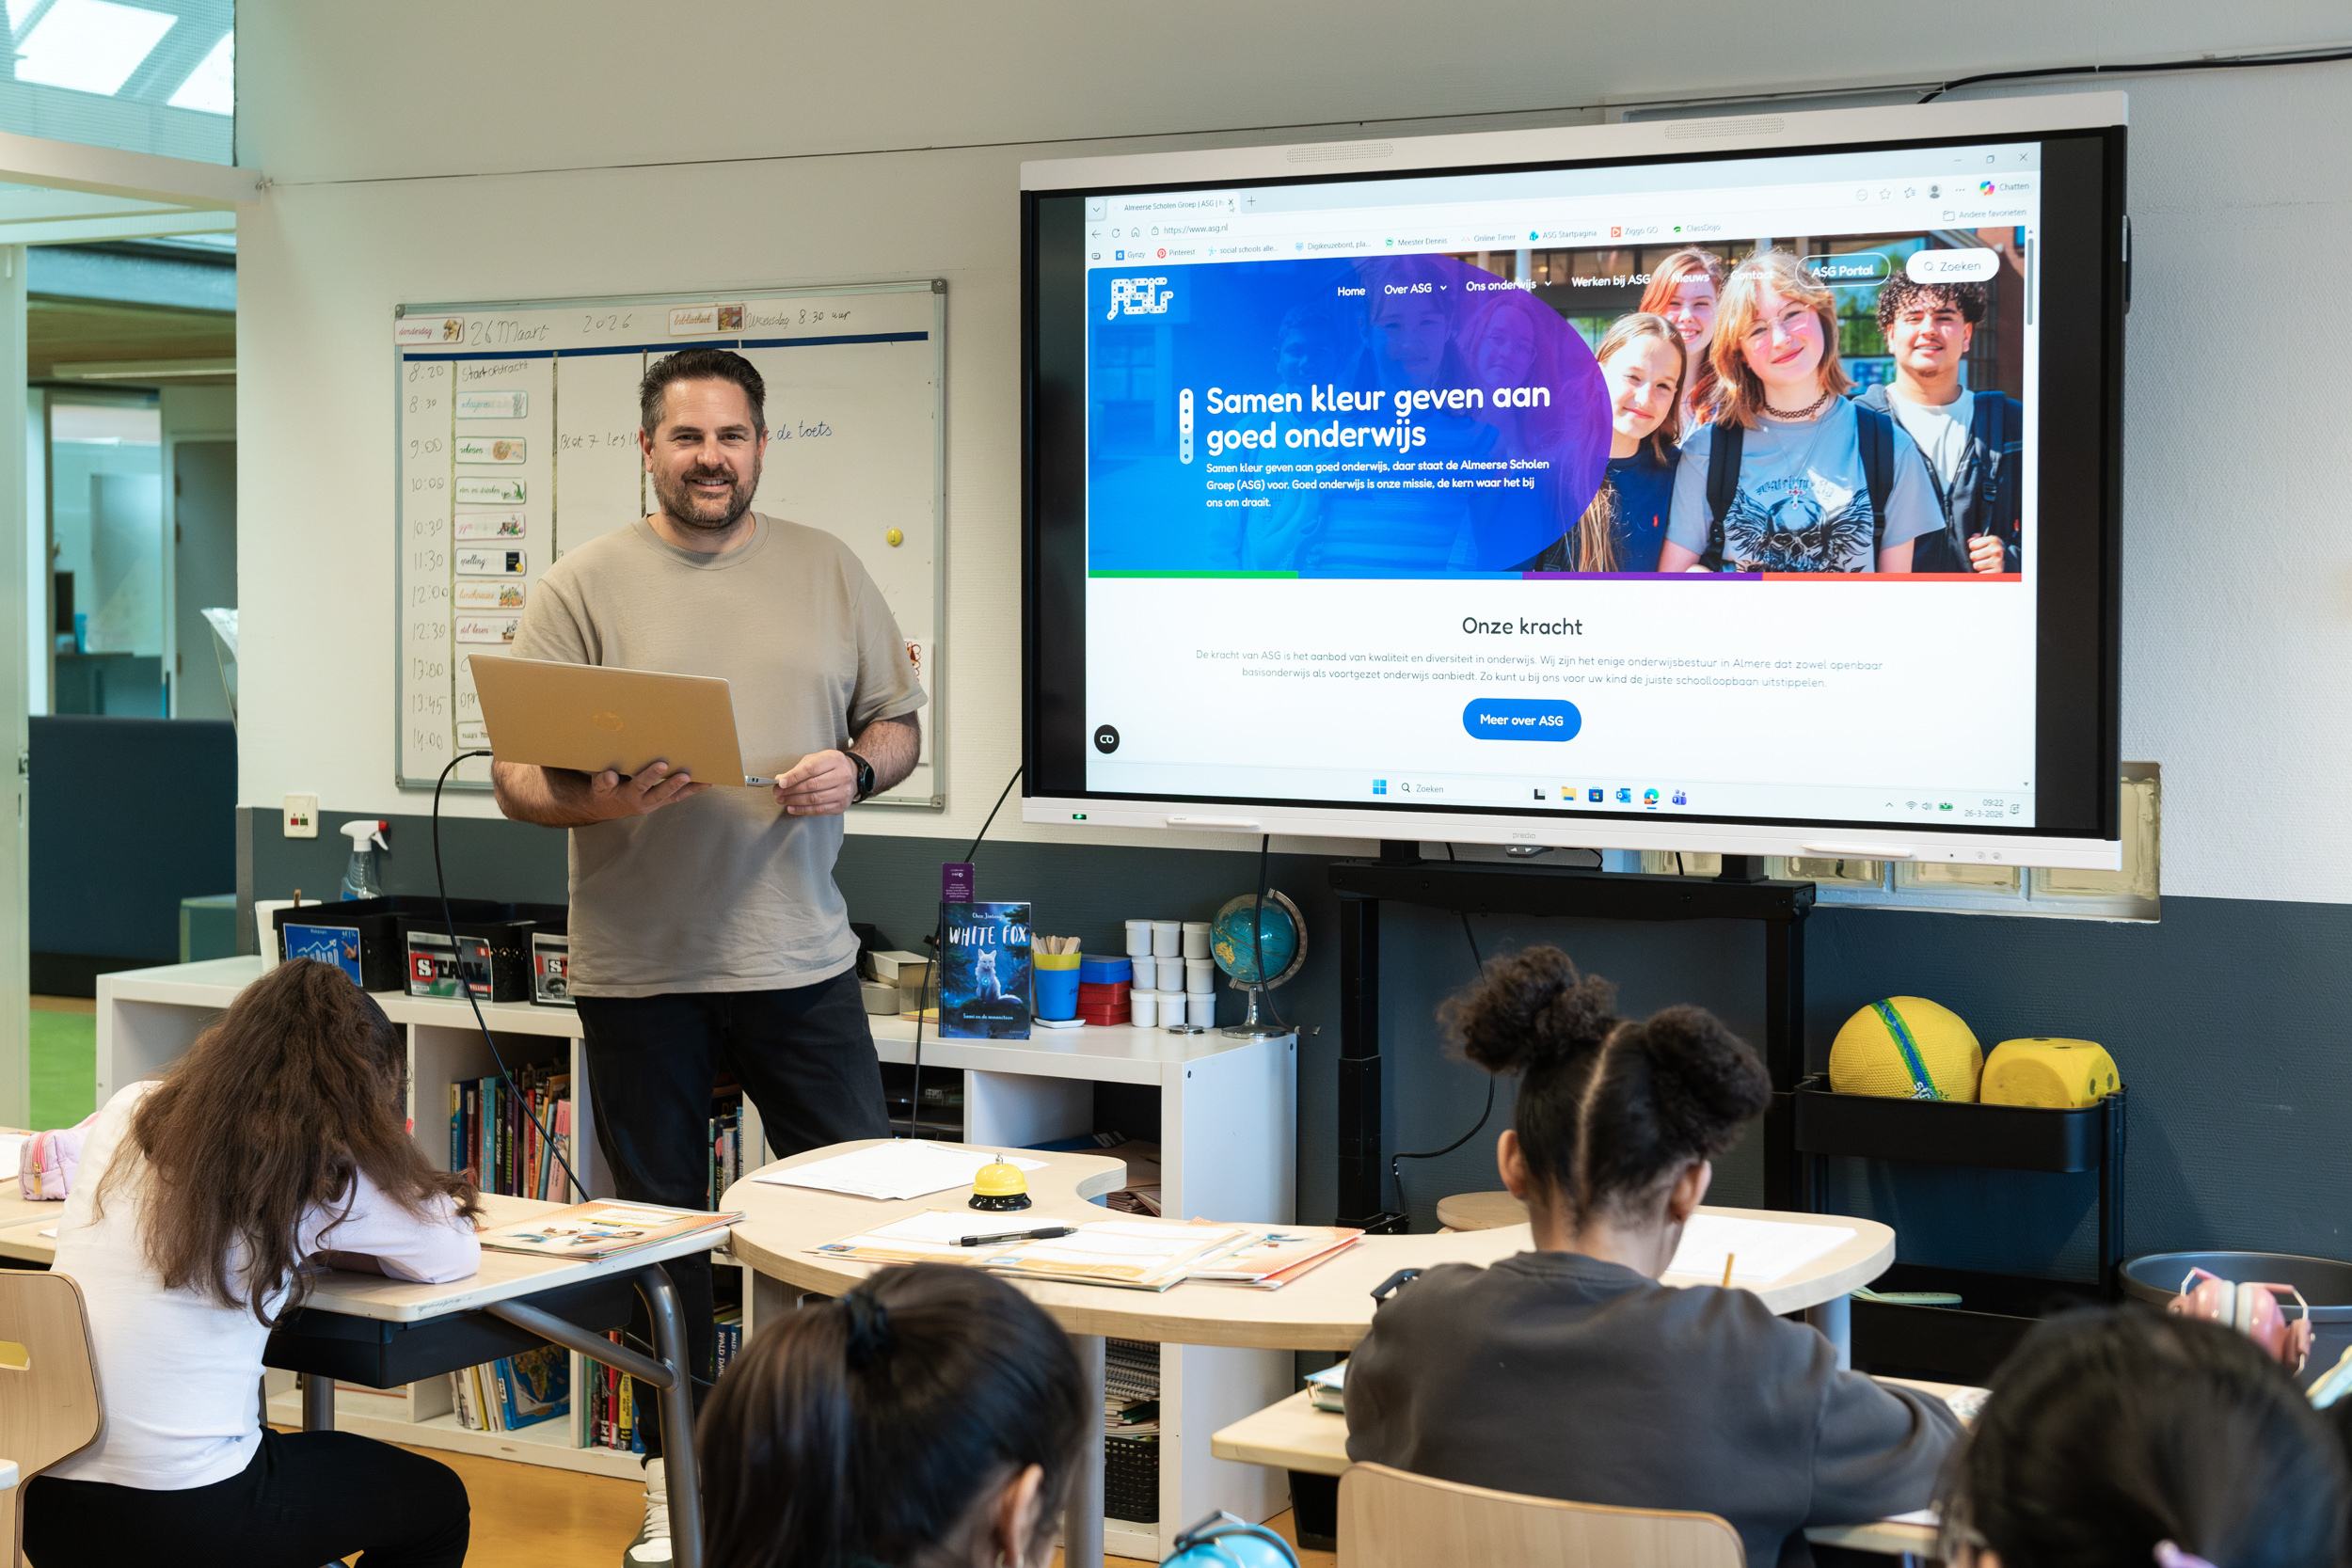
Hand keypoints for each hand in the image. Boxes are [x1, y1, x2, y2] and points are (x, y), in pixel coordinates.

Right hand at [586, 760, 707, 819]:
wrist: (605, 807)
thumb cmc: (603, 790)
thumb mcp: (598, 785)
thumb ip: (603, 781)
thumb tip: (610, 777)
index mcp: (627, 795)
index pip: (640, 784)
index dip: (650, 776)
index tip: (661, 765)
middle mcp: (642, 802)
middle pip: (659, 793)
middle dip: (672, 784)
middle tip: (685, 774)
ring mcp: (653, 803)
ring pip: (672, 796)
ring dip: (688, 789)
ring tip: (704, 780)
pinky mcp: (660, 802)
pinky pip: (677, 797)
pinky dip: (691, 791)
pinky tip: (705, 783)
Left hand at [773, 749, 858, 815]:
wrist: (853, 774)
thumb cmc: (832, 766)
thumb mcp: (817, 759)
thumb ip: (799, 769)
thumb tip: (781, 779)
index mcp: (834, 760)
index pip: (811, 769)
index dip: (794, 777)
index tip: (781, 783)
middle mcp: (842, 775)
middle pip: (812, 785)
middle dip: (791, 790)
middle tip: (778, 793)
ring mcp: (843, 792)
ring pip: (814, 799)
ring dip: (795, 801)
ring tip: (783, 800)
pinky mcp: (841, 805)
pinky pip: (819, 810)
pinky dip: (803, 810)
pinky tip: (793, 808)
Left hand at [1967, 533, 2006, 573]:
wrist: (2007, 560)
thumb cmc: (1992, 550)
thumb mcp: (1987, 541)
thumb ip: (1976, 539)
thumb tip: (1969, 541)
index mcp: (1994, 540)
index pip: (1972, 545)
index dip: (1973, 548)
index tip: (1980, 549)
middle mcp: (1997, 550)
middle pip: (1973, 556)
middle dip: (1975, 558)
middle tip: (1983, 557)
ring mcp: (1998, 561)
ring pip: (1976, 565)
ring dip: (1979, 566)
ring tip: (1986, 563)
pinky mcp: (1998, 571)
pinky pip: (1981, 574)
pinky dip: (1983, 573)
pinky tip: (1988, 569)